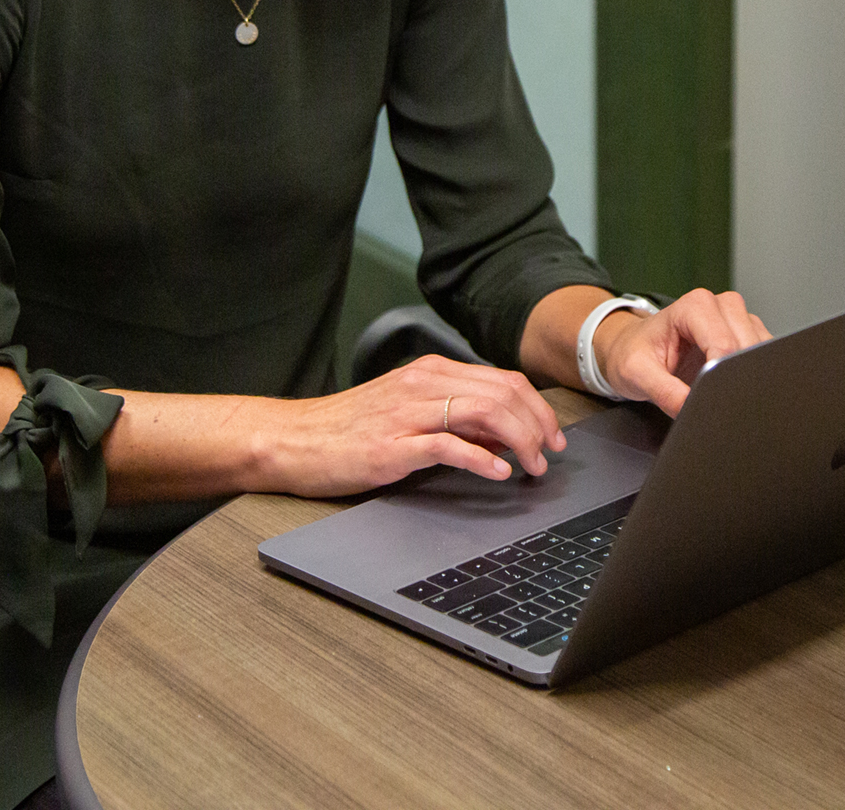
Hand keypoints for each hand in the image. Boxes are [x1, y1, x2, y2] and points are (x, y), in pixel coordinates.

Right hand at [257, 354, 566, 497]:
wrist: (292, 439)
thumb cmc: (347, 429)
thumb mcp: (408, 412)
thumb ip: (454, 417)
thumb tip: (502, 434)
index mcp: (431, 372)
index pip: (503, 379)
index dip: (537, 408)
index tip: (552, 435)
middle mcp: (423, 384)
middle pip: (503, 393)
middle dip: (538, 425)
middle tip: (551, 455)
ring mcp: (408, 413)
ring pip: (484, 412)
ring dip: (519, 441)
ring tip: (533, 466)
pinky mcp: (392, 445)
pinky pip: (448, 445)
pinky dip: (482, 458)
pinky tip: (498, 472)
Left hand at [594, 288, 772, 415]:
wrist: (631, 347)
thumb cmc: (633, 353)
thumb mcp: (637, 374)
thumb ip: (665, 392)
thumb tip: (692, 409)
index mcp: (695, 305)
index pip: (726, 346)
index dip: (720, 377)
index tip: (707, 397)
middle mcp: (722, 304)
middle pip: (748, 349)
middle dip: (735, 378)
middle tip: (713, 398)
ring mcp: (738, 318)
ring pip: (761, 352)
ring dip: (746, 376)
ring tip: (719, 388)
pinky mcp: (748, 334)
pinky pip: (764, 356)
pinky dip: (752, 374)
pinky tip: (731, 383)